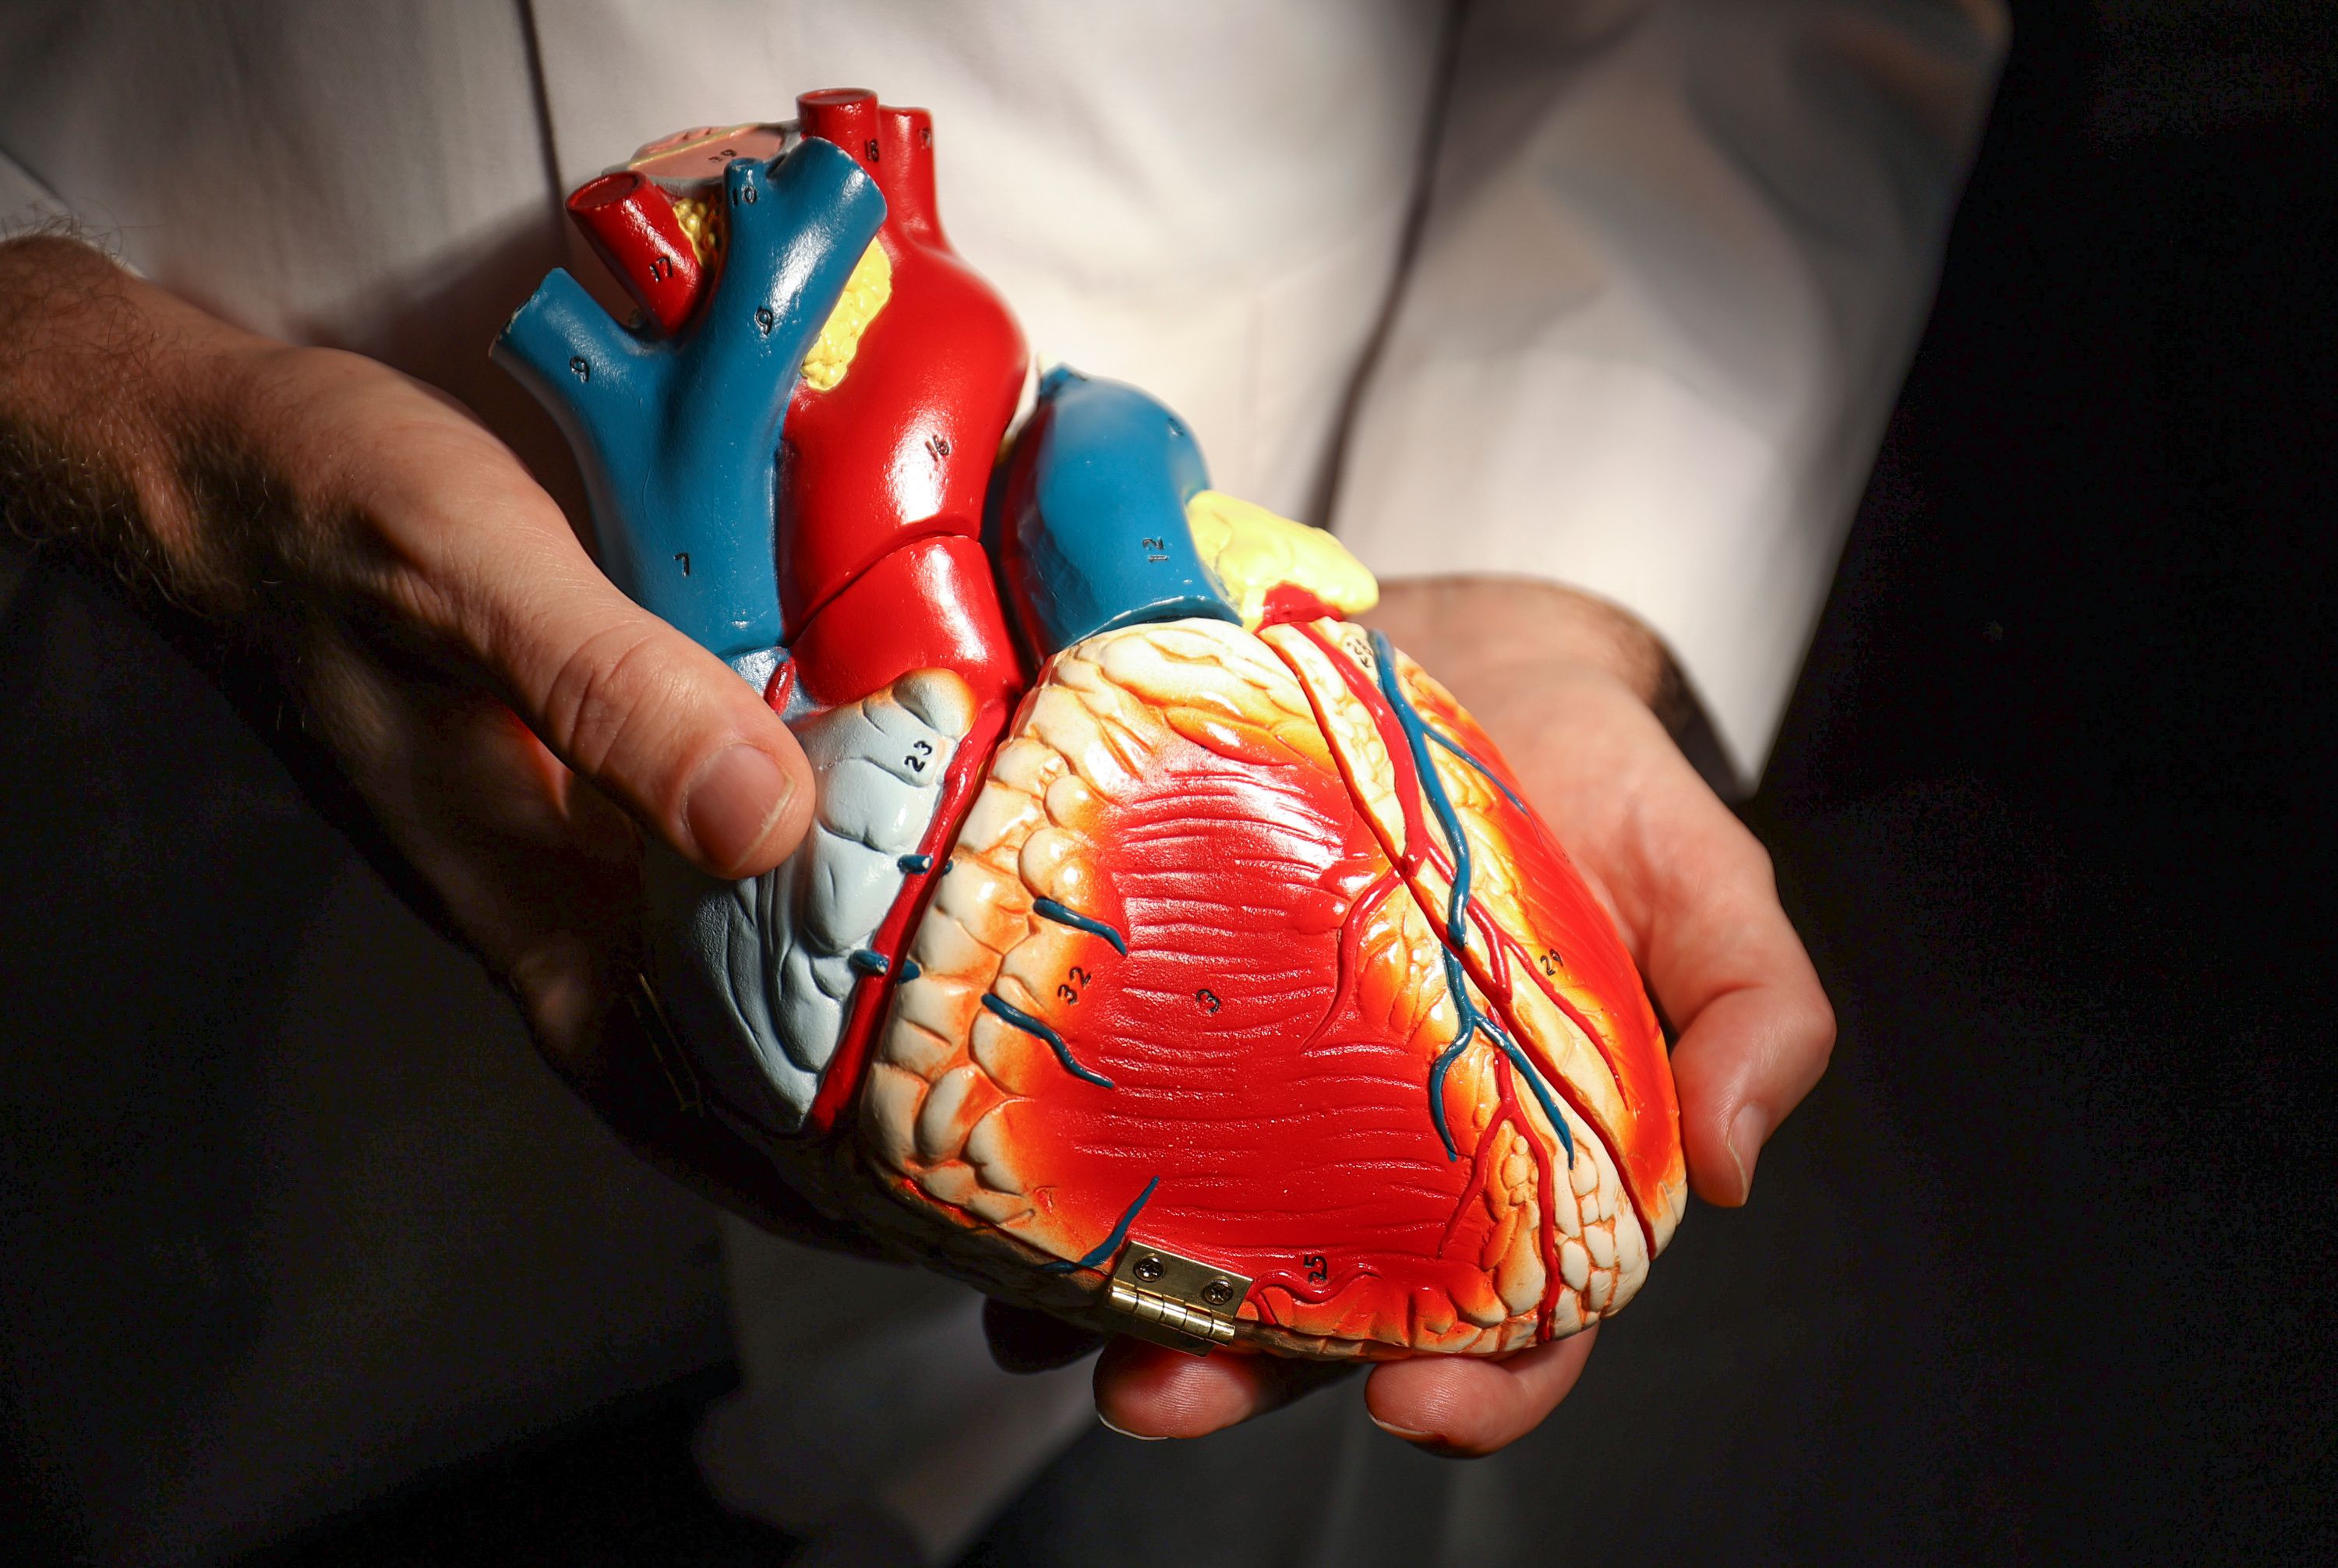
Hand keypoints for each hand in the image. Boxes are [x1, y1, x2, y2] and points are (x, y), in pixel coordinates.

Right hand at [0, 235, 861, 1246]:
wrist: (220, 451)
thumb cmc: (316, 512)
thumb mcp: (469, 576)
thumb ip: (611, 697)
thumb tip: (769, 826)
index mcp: (515, 890)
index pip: (660, 1083)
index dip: (779, 1160)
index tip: (899, 1203)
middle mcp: (549, 879)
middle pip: (709, 1031)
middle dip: (832, 1090)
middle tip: (968, 1121)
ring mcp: (565, 820)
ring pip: (713, 937)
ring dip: (824, 978)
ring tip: (956, 1008)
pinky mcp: (582, 751)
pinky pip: (704, 842)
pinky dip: (794, 859)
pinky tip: (877, 835)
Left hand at [1049, 575, 1834, 1452]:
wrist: (1457, 646)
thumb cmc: (1587, 777)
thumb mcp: (1702, 872)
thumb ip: (1754, 1005)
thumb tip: (1738, 1165)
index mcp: (1530, 1167)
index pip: (1521, 1324)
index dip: (1483, 1388)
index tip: (1419, 1402)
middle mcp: (1388, 1159)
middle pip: (1322, 1315)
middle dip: (1243, 1379)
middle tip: (1167, 1393)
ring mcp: (1269, 1096)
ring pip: (1194, 1245)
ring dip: (1117, 1309)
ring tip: (1047, 1327)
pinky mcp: (1176, 1017)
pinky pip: (1102, 1124)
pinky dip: (1039, 1183)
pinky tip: (983, 1212)